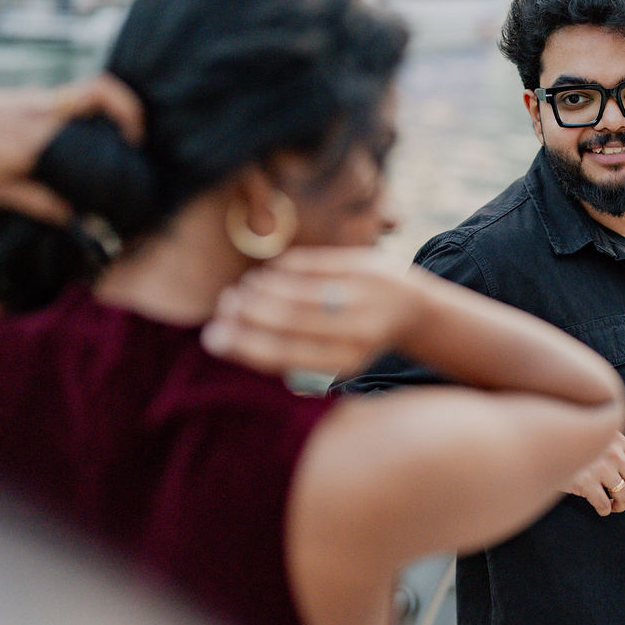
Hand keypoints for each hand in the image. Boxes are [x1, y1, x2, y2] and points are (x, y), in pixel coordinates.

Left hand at [0, 75, 143, 221]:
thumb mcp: (1, 190)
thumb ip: (44, 205)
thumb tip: (81, 224)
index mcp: (40, 133)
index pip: (98, 103)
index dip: (128, 116)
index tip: (136, 142)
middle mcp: (42, 108)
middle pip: (100, 92)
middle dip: (127, 111)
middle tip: (134, 140)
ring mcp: (34, 97)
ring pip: (83, 95)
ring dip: (104, 115)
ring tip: (110, 144)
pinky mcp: (25, 98)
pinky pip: (64, 102)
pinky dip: (80, 118)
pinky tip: (75, 143)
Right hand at [202, 247, 426, 378]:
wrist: (410, 309)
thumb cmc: (357, 339)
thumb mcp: (334, 358)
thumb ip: (293, 358)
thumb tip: (233, 343)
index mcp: (348, 360)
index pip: (288, 354)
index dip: (245, 345)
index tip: (214, 337)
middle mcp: (358, 329)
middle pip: (289, 319)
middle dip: (247, 313)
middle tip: (223, 308)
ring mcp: (362, 293)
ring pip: (297, 289)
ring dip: (260, 289)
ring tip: (240, 292)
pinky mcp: (362, 264)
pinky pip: (309, 264)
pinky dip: (280, 270)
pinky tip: (265, 276)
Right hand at [564, 432, 624, 516]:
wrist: (541, 443)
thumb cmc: (571, 443)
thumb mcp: (596, 437)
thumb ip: (618, 452)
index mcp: (616, 439)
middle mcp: (612, 452)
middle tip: (624, 500)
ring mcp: (599, 468)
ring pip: (624, 496)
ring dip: (621, 506)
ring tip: (613, 506)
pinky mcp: (585, 483)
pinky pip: (604, 504)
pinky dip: (605, 510)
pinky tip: (600, 508)